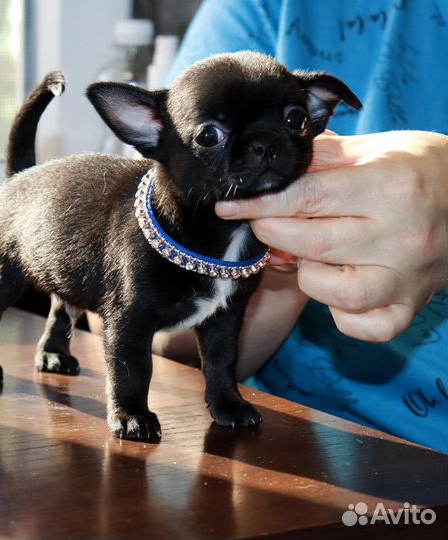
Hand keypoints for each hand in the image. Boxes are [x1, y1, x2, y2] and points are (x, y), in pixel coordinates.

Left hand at [215, 131, 447, 341]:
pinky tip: (337, 290)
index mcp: (391, 186)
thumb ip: (324, 158)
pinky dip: (342, 314)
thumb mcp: (377, 148)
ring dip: (307, 273)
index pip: (307, 196)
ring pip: (334, 291)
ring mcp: (408, 275)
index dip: (261, 202)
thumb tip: (274, 169)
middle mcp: (402, 234)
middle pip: (313, 242)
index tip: (230, 206)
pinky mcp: (413, 304)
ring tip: (310, 253)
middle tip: (262, 223)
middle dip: (273, 233)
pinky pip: (368, 326)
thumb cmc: (423, 168)